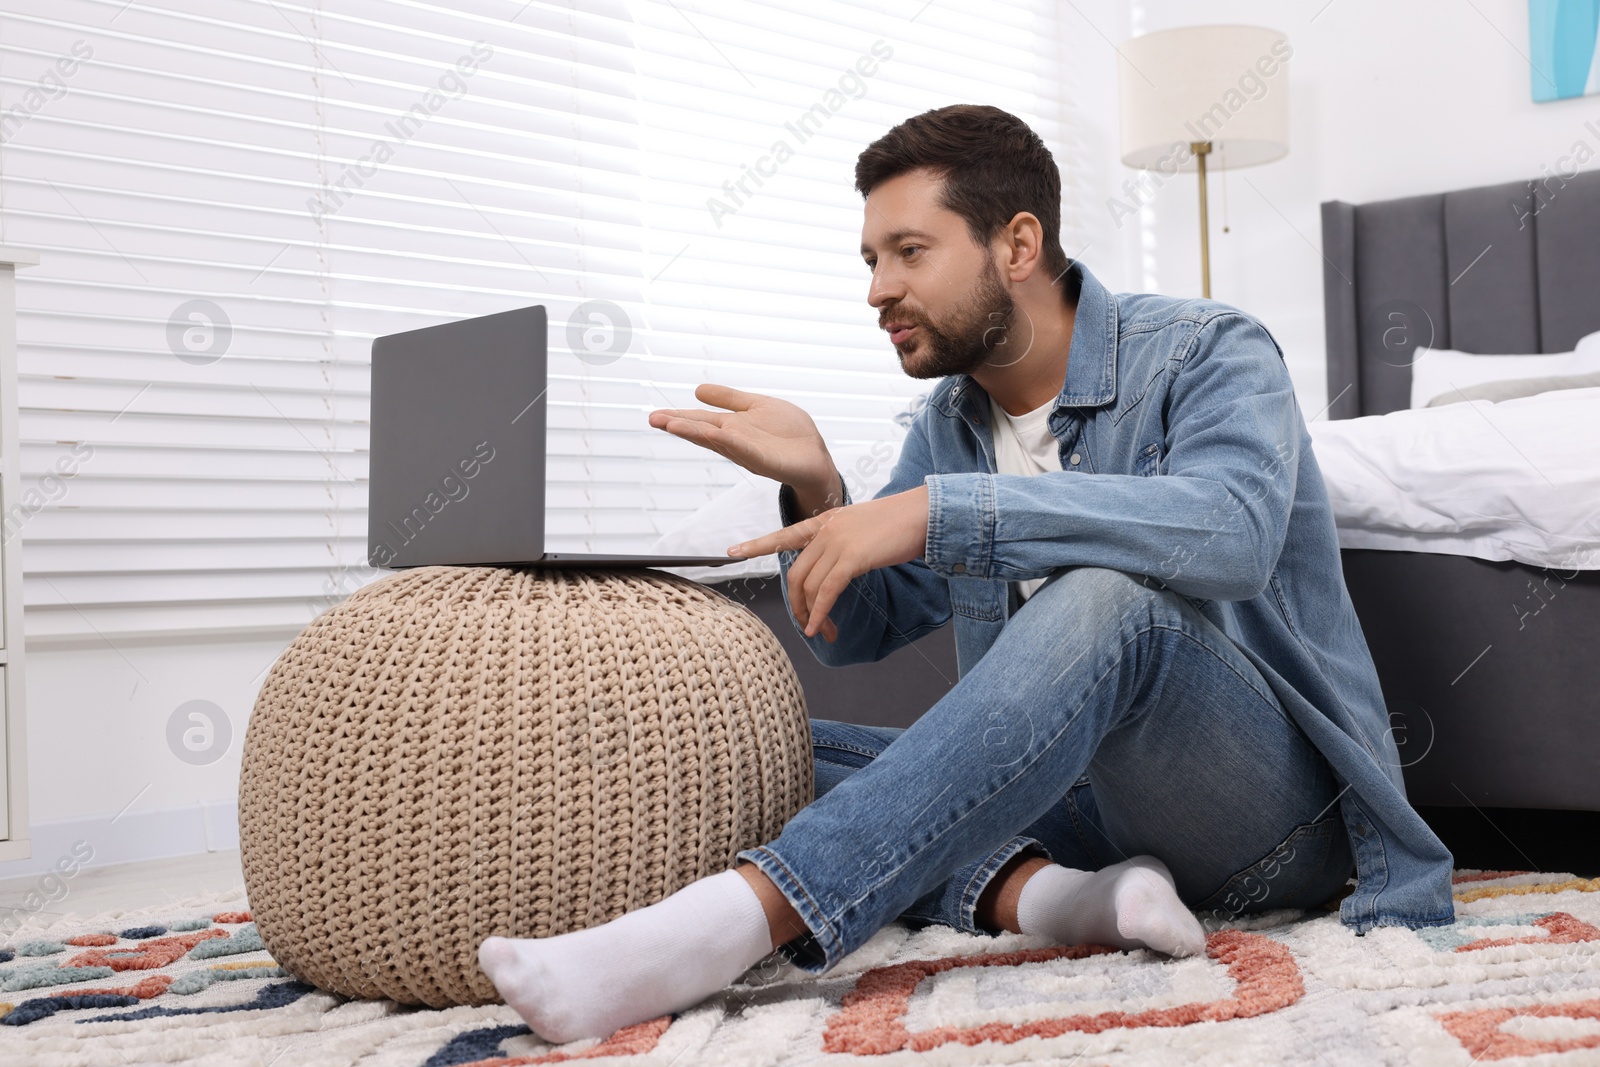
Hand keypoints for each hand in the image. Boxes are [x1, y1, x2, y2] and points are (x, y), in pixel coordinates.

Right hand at [649, 384, 838, 500]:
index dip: (678, 417)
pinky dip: (728, 441)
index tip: (655, 416)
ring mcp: (747, 450)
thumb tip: (697, 390)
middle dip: (679, 425)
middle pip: (702, 431)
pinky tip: (713, 434)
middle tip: (654, 420)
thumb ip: (729, 398)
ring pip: (716, 440)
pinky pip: (743, 449)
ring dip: (695, 433)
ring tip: (673, 425)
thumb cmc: (788, 434)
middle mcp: (734, 439)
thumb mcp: (756, 406)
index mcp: (732, 426)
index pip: (700, 420)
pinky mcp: (764, 459)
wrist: (814, 456)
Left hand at [728, 485, 929, 640]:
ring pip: (810, 586)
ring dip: (812, 615)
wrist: (926, 514)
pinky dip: (820, 614)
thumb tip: (838, 570)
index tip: (733, 551)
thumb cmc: (903, 525)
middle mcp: (827, 530)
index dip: (758, 544)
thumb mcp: (865, 530)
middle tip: (807, 626)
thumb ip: (846, 545)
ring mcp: (838, 542)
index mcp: (828, 521)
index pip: (786, 535)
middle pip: (797, 573)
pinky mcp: (852, 558)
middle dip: (798, 604)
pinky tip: (820, 628)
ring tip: (821, 633)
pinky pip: (827, 592)